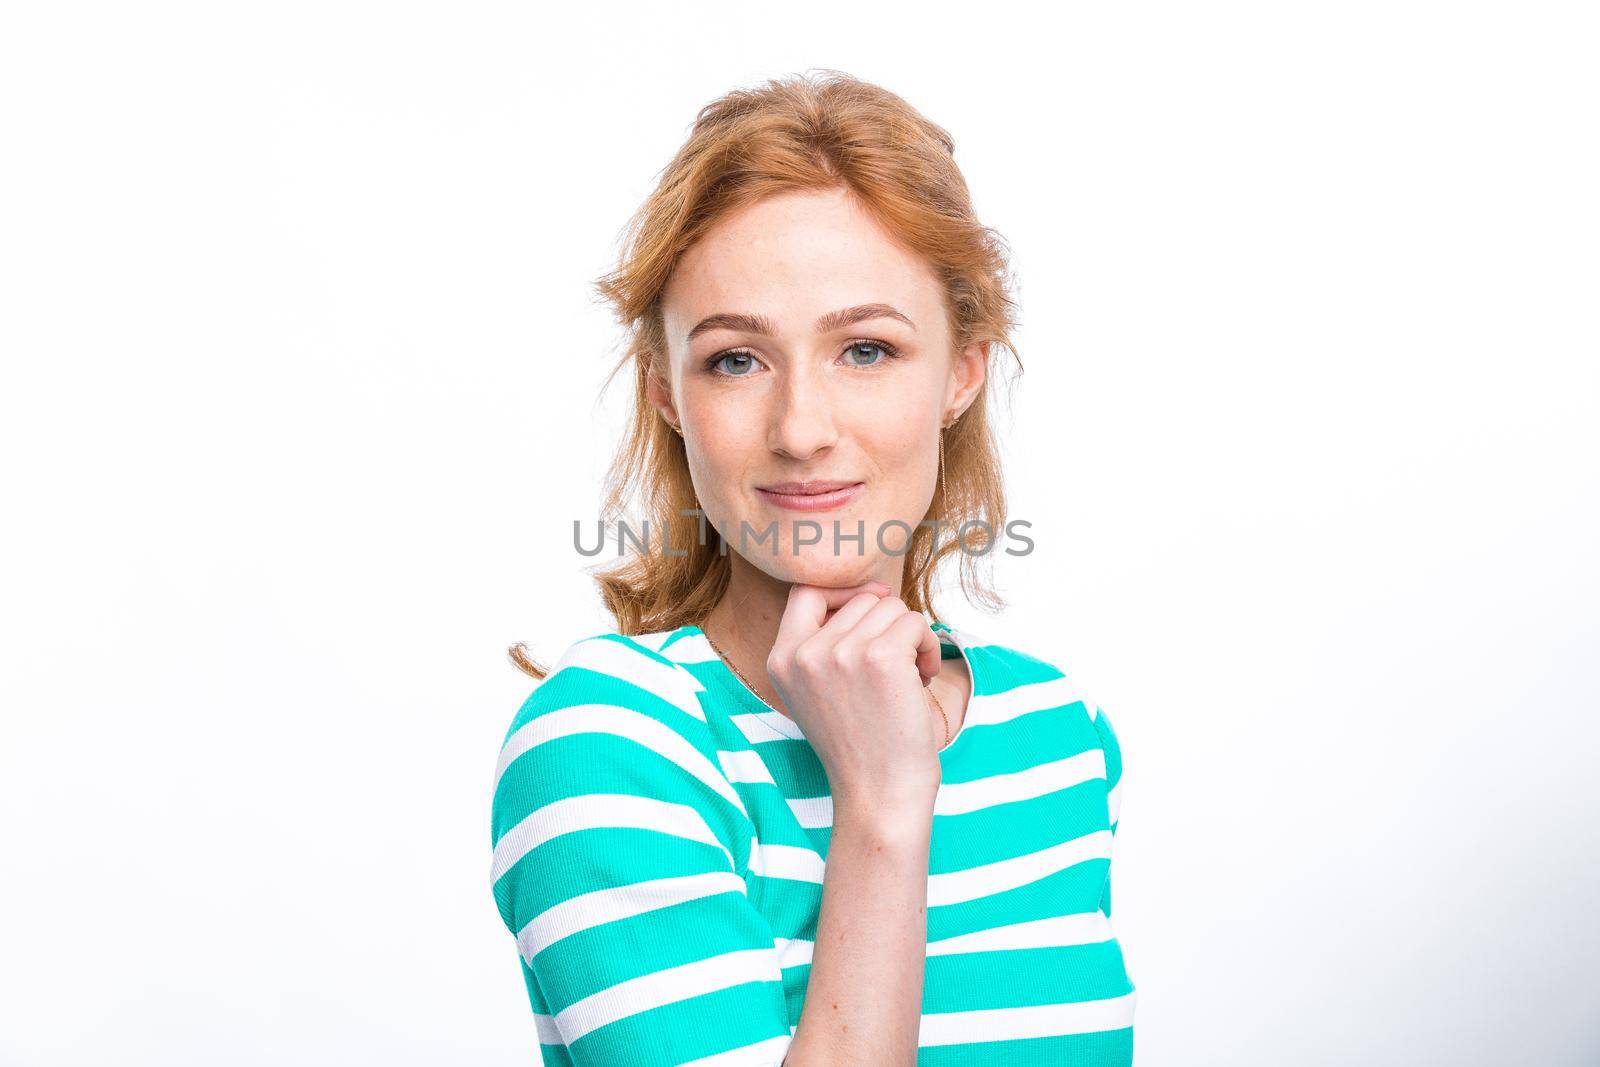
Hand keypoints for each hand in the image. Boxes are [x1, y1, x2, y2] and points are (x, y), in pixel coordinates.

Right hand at [766, 581, 945, 809]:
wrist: (879, 796)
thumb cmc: (861, 747)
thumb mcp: (818, 692)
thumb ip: (827, 643)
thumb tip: (874, 592)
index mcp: (781, 660)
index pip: (805, 591)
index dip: (843, 591)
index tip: (872, 607)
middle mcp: (805, 653)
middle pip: (861, 599)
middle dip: (888, 626)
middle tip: (897, 668)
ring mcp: (841, 653)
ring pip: (891, 607)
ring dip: (911, 637)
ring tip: (910, 678)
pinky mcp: (880, 657)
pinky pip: (916, 623)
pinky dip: (928, 647)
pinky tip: (923, 681)